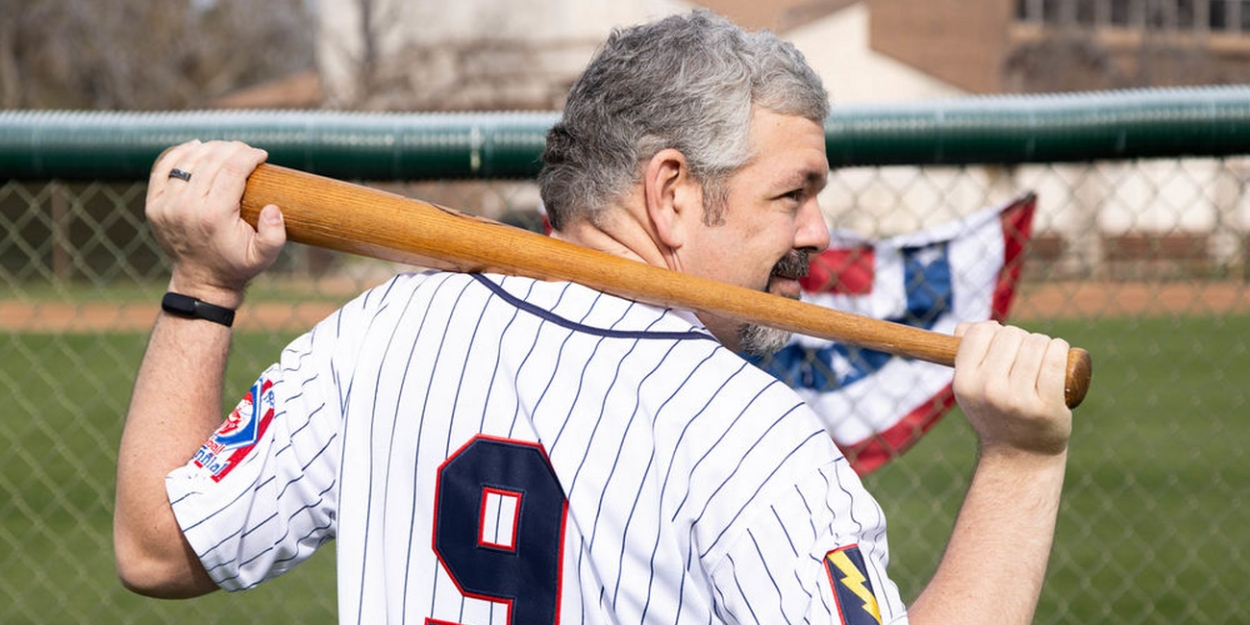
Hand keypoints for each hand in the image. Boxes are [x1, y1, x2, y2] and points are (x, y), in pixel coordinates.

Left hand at [146, 140, 285, 307]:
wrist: (201, 281)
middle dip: (233, 149)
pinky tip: (196, 148)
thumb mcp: (265, 255)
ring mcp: (166, 206)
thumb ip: (275, 234)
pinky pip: (164, 168)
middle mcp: (186, 208)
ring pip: (187, 161)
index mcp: (214, 216)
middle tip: (246, 151)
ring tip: (225, 149)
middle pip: (210, 161)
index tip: (261, 155)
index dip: (249, 156)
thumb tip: (272, 207)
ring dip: (209, 148)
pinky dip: (180, 153)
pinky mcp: (154, 205)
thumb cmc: (237, 264)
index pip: (232, 170)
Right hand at [952, 321, 1072, 457]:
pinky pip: (1056, 358)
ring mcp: (1018, 399)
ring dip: (1044, 345)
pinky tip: (1059, 356)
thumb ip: (965, 355)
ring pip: (1037, 342)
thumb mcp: (971, 389)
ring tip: (1042, 363)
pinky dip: (1061, 350)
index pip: (981, 332)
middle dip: (1022, 340)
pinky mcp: (1047, 406)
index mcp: (964, 382)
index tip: (1003, 349)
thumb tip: (964, 328)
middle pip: (1012, 334)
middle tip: (1025, 362)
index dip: (995, 334)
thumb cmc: (996, 414)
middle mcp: (989, 390)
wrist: (1020, 456)